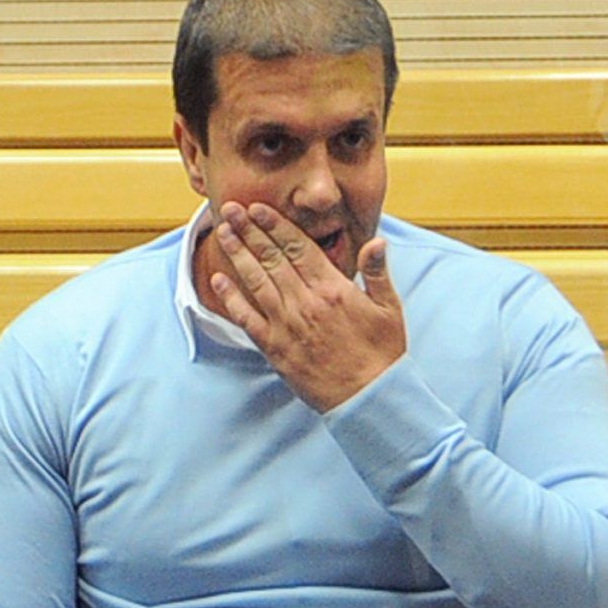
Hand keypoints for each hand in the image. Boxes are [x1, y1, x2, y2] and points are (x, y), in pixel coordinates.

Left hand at [208, 201, 405, 412]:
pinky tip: (219, 280)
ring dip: (237, 255)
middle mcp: (306, 302)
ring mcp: (287, 325)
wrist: (369, 398)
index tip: (258, 208)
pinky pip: (247, 318)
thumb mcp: (389, 308)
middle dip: (249, 231)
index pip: (298, 247)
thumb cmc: (382, 354)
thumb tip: (376, 240)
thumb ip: (378, 272)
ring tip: (223, 232)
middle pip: (271, 258)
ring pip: (256, 281)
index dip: (275, 225)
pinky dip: (231, 298)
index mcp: (333, 288)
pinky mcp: (275, 348)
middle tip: (231, 209)